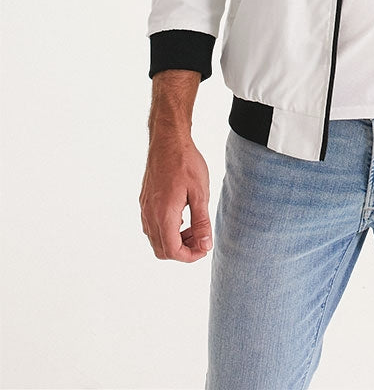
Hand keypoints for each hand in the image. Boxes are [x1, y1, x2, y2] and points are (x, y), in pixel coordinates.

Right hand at [140, 133, 212, 262]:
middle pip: (162, 249)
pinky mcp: (145, 201)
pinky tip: (182, 218)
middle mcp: (150, 214)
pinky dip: (167, 230)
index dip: (189, 256)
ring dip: (174, 241)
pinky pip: (152, 226)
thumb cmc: (185, 162)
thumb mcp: (200, 192)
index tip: (204, 248)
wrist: (168, 140)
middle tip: (201, 239)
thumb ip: (201, 222)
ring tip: (194, 228)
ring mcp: (145, 208)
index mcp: (163, 214)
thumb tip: (205, 245)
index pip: (172, 250)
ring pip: (156, 239)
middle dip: (182, 250)